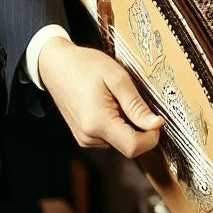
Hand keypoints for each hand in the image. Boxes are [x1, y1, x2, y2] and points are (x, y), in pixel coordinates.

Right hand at [38, 36, 162, 158]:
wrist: (56, 65)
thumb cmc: (85, 66)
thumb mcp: (117, 78)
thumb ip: (136, 105)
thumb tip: (156, 124)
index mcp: (98, 123)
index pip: (134, 147)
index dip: (151, 137)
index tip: (156, 119)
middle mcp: (89, 137)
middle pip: (128, 145)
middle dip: (139, 128)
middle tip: (131, 100)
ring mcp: (85, 138)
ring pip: (120, 141)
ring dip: (126, 124)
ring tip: (115, 99)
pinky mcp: (83, 136)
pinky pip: (109, 136)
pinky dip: (116, 123)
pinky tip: (108, 104)